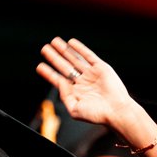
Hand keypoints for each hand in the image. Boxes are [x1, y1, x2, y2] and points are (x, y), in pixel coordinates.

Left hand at [36, 37, 155, 146]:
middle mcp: (82, 82)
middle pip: (64, 66)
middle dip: (54, 57)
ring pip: (74, 59)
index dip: (49, 72)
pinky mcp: (101, 68)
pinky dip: (80, 48)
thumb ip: (64, 95)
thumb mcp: (74, 109)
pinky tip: (71, 43)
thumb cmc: (96, 114)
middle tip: (44, 49)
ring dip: (64, 50)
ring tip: (54, 42)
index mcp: (75, 92)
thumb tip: (59, 80)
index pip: (58, 80)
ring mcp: (91, 74)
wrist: (116, 111)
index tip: (40, 66)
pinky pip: (88, 56)